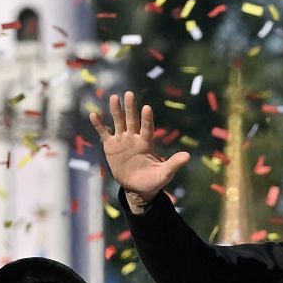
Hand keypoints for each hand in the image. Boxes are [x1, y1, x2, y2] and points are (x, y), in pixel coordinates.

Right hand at [87, 91, 190, 211]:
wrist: (137, 188)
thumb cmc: (153, 180)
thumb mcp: (164, 174)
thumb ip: (174, 164)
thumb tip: (188, 156)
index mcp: (147, 143)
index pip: (147, 128)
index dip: (146, 119)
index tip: (146, 108)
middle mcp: (134, 138)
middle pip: (132, 120)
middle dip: (130, 108)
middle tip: (129, 94)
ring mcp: (122, 141)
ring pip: (118, 122)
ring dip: (116, 111)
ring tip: (114, 97)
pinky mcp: (111, 146)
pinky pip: (104, 133)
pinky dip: (99, 125)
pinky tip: (93, 115)